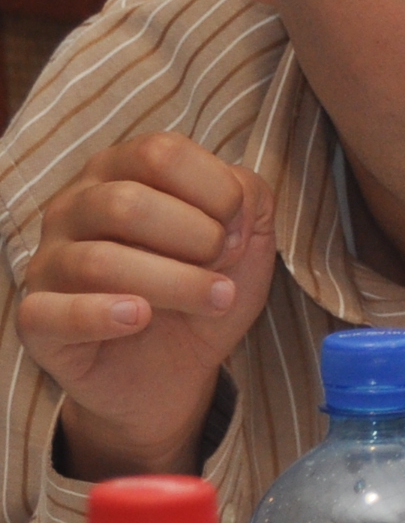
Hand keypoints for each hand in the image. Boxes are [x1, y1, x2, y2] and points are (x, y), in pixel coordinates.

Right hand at [19, 133, 275, 477]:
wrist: (176, 369)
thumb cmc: (203, 288)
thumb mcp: (246, 239)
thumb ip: (249, 198)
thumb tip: (234, 199)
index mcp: (121, 173)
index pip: (160, 154)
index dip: (217, 192)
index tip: (239, 232)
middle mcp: (75, 208)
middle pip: (126, 203)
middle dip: (197, 238)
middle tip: (224, 269)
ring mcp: (50, 261)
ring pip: (99, 261)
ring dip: (176, 284)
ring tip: (217, 300)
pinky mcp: (38, 318)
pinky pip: (52, 312)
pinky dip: (100, 315)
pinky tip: (138, 317)